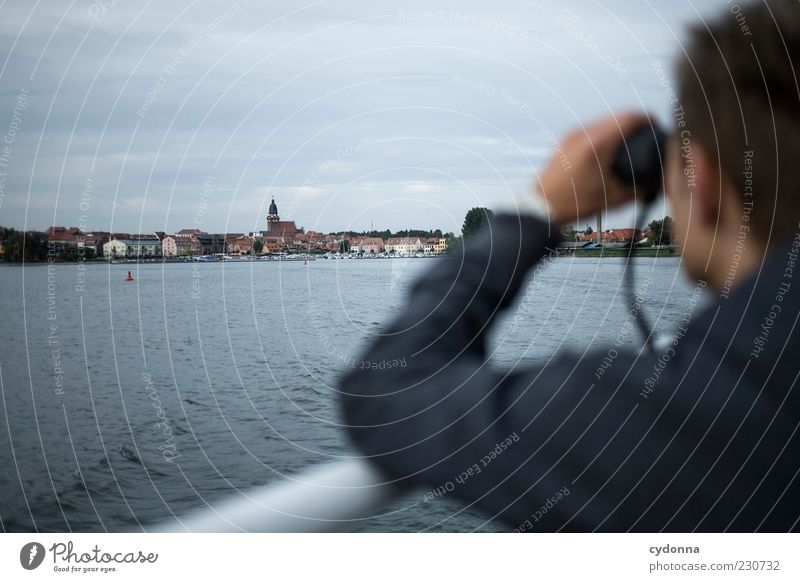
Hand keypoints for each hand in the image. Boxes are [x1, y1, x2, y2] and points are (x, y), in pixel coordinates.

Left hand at [535, 112, 652, 223]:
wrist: (542, 206)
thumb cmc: (576, 203)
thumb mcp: (614, 197)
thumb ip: (641, 189)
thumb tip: (660, 183)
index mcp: (598, 144)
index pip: (630, 118)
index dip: (648, 119)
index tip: (658, 126)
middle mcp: (584, 133)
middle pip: (618, 115)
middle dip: (636, 121)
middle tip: (649, 132)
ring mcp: (572, 134)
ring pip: (604, 119)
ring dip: (619, 124)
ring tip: (632, 136)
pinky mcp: (566, 139)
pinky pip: (591, 126)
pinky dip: (605, 130)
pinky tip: (611, 142)